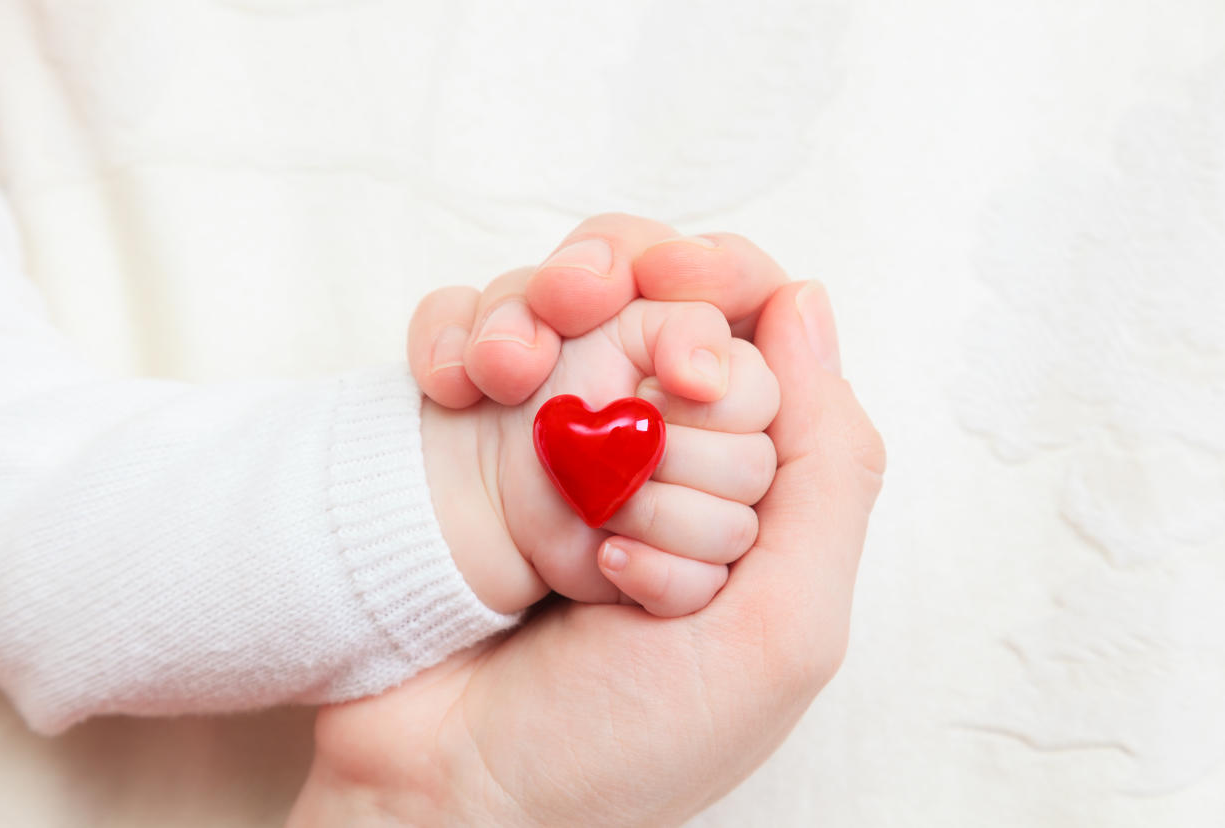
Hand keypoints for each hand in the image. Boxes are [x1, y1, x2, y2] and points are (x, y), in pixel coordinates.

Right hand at [287, 223, 885, 825]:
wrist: (451, 795)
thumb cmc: (628, 741)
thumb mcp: (781, 628)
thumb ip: (830, 473)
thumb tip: (805, 303)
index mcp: (752, 491)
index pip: (764, 335)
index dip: (727, 298)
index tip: (685, 326)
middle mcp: (655, 452)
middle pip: (659, 307)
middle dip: (640, 360)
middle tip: (608, 463)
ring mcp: (556, 443)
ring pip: (560, 308)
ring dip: (539, 340)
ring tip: (518, 415)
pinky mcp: (467, 440)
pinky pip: (468, 336)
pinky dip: (460, 346)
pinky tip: (463, 397)